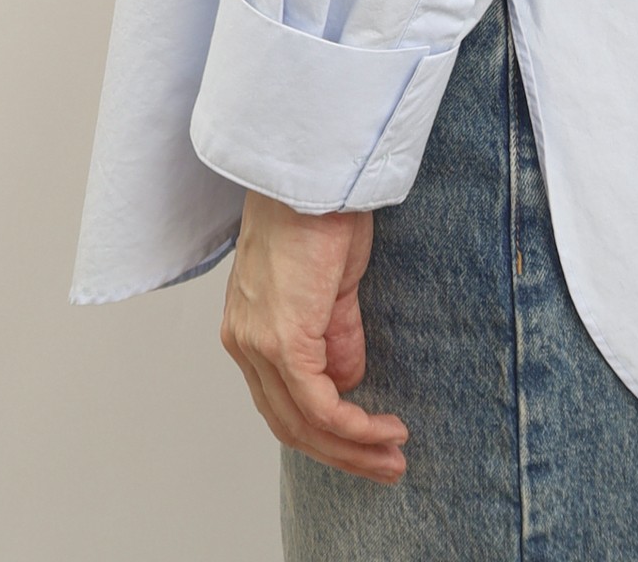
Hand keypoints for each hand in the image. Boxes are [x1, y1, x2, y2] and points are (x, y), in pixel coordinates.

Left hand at [220, 191, 408, 482]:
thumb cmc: (320, 209)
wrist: (313, 171)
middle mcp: (244, 342)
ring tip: (393, 455)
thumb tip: (347, 380)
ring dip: (353, 448)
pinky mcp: (284, 339)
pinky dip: (354, 426)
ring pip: (302, 423)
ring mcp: (259, 343)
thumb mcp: (331, 282)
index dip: (325, 430)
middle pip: (288, 423)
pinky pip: (319, 404)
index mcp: (249, 327)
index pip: (280, 400)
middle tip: (387, 465)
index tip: (368, 440)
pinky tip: (384, 429)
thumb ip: (333, 332)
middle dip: (342, 452)